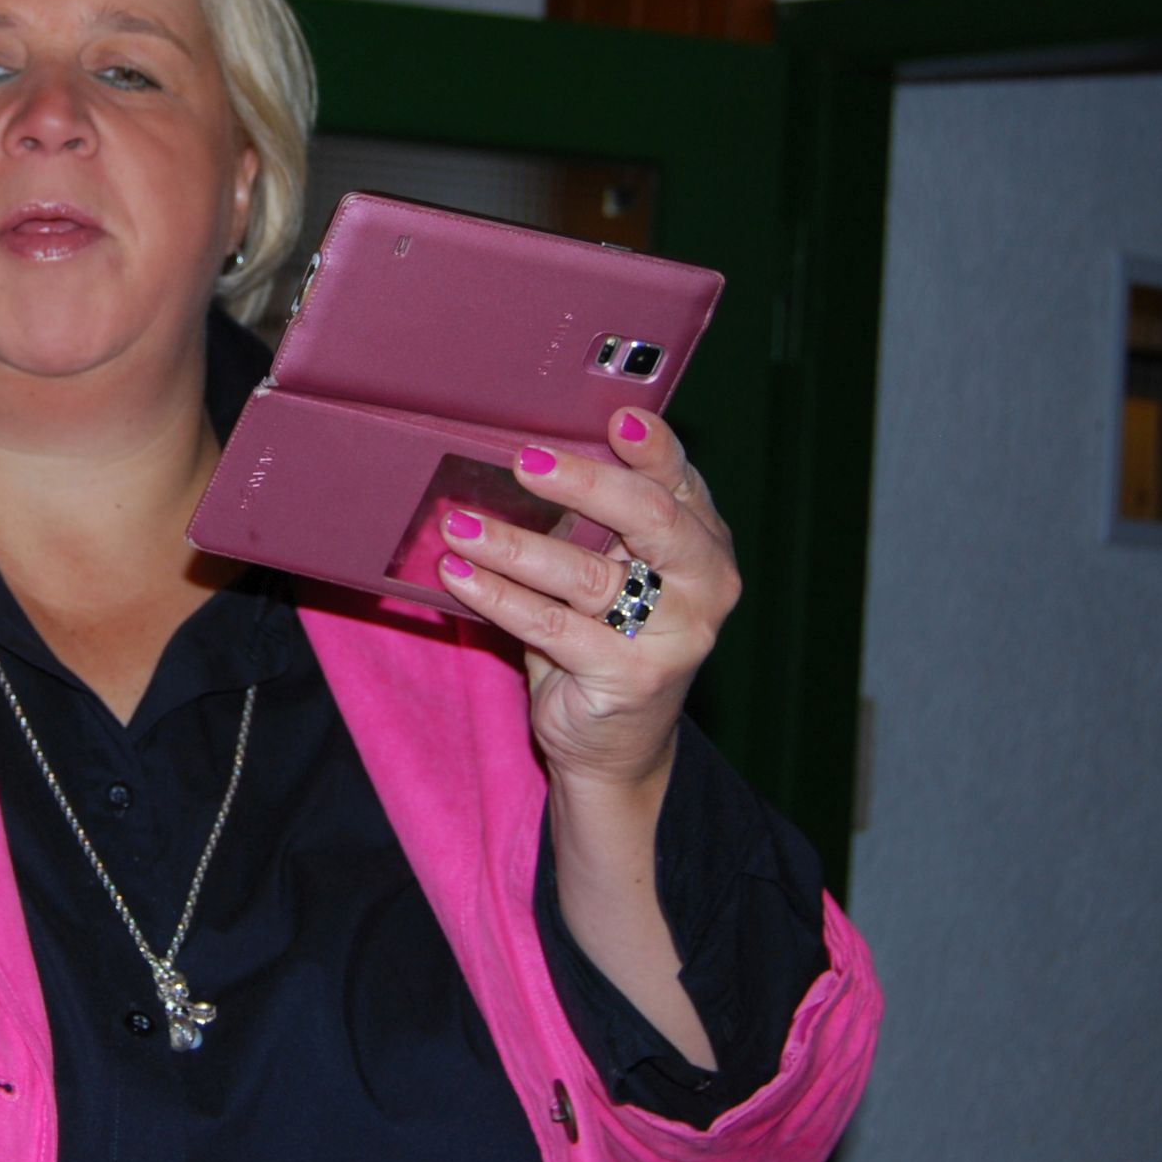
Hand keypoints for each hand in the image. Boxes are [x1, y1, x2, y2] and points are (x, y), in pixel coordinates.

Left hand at [430, 410, 737, 788]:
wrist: (614, 744)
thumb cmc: (606, 635)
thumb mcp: (613, 570)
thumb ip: (596, 520)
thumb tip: (522, 454)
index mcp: (703, 543)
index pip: (678, 483)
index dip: (653, 447)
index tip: (617, 416)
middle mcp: (702, 586)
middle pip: (648, 519)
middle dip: (583, 483)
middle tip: (522, 462)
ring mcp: (672, 636)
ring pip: (585, 575)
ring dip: (513, 543)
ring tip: (458, 521)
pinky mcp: (628, 678)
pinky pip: (550, 626)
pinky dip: (498, 596)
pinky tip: (459, 574)